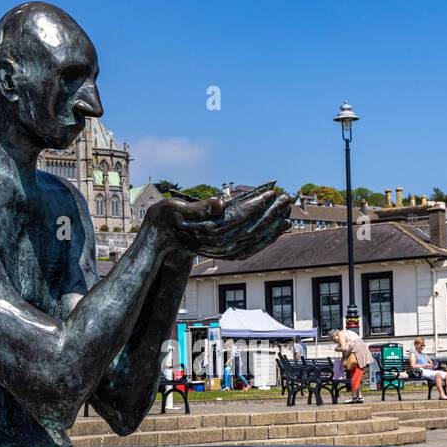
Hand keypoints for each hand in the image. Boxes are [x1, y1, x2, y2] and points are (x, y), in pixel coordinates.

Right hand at [144, 182, 290, 259]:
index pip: (240, 217)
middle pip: (251, 229)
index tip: (272, 193)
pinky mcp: (224, 253)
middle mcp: (218, 243)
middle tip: (287, 199)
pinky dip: (264, 241)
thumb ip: (201, 207)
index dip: (258, 205)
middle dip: (271, 214)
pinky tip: (274, 231)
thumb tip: (219, 202)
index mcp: (209, 229)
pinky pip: (249, 249)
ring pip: (254, 241)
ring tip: (286, 215)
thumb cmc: (167, 217)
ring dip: (272, 228)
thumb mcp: (176, 207)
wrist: (160, 238)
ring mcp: (222, 250)